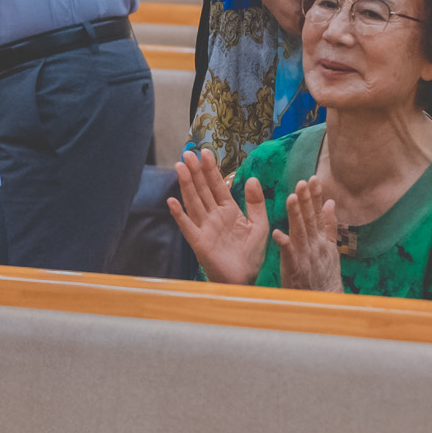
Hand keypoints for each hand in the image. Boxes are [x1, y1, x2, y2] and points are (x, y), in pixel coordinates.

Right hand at [165, 148, 269, 284]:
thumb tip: (252, 178)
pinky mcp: (199, 243)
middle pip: (202, 190)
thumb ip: (256, 203)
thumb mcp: (260, 225)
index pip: (217, 186)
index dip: (211, 170)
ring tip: (180, 167)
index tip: (206, 152)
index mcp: (228, 211)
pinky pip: (187, 227)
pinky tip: (171, 202)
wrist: (247, 280)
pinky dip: (179, 215)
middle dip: (195, 172)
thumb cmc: (252, 255)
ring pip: (193, 202)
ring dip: (186, 185)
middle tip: (188, 153)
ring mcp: (205, 228)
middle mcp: (214, 217)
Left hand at [274, 177, 344, 292]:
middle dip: (307, 200)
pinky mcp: (296, 270)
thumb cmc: (326, 276)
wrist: (325, 303)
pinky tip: (278, 234)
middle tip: (303, 181)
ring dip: (296, 215)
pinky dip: (285, 244)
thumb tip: (330, 203)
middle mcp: (315, 246)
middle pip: (310, 219)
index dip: (316, 196)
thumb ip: (330, 226)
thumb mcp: (331, 249)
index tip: (313, 178)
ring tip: (291, 198)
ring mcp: (306, 257)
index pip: (318, 214)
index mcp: (323, 240)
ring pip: (300, 232)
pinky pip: (289, 256)